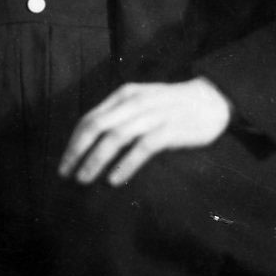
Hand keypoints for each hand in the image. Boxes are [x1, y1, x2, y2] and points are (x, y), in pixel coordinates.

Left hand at [58, 78, 230, 185]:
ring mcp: (152, 114)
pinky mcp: (170, 129)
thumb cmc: (171, 106)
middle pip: (97, 126)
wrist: (211, 99)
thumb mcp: (141, 103)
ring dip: (96, 159)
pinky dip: (126, 163)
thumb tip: (90, 146)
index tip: (63, 165)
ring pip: (116, 136)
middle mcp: (134, 102)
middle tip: (66, 176)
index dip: (73, 143)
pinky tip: (115, 179)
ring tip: (84, 180)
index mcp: (124, 95)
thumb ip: (120, 117)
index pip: (89, 118)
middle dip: (78, 152)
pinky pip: (143, 146)